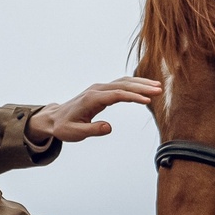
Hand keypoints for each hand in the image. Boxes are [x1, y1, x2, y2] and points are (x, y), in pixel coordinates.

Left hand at [30, 77, 161, 143]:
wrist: (55, 118)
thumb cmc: (65, 127)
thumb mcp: (75, 133)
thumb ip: (92, 130)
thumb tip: (109, 127)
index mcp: (91, 99)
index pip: (116, 95)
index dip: (133, 97)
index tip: (148, 101)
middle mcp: (96, 90)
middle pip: (122, 85)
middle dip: (141, 87)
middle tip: (159, 90)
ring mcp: (99, 88)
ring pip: (123, 82)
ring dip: (140, 83)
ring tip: (158, 87)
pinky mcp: (102, 90)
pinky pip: (120, 84)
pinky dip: (134, 84)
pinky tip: (146, 87)